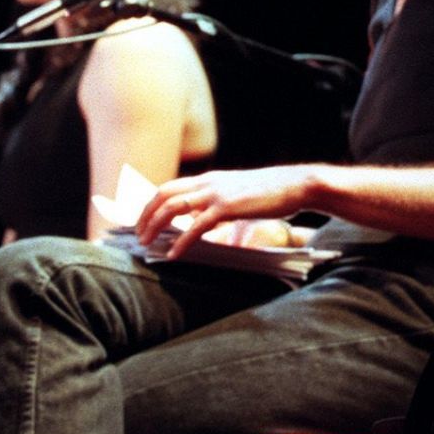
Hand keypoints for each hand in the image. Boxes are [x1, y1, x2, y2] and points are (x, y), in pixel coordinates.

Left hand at [137, 166, 316, 258]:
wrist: (296, 184)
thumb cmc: (273, 192)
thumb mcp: (241, 198)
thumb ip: (225, 211)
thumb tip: (218, 232)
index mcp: (210, 178)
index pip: (169, 186)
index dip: (151, 203)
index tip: (143, 219)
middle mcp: (208, 182)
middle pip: (164, 194)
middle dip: (145, 214)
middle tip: (138, 234)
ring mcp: (217, 193)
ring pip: (173, 207)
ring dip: (155, 225)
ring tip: (147, 243)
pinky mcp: (228, 207)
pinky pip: (197, 226)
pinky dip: (182, 241)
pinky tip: (175, 254)